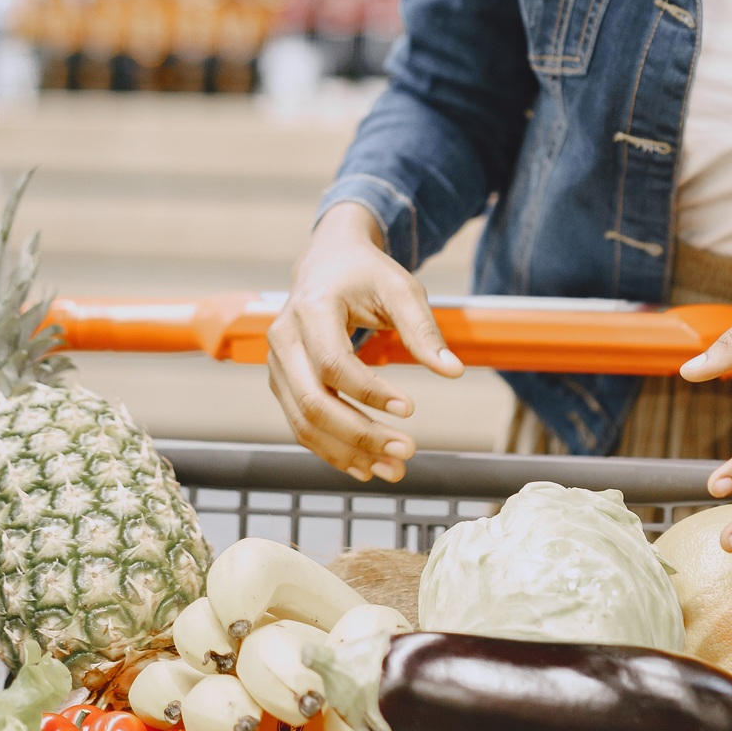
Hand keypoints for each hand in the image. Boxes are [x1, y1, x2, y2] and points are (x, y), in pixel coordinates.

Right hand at [267, 203, 462, 483]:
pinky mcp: (283, 383)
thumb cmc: (366, 274)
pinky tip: (365, 466)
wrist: (327, 262)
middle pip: (313, 402)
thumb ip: (424, 330)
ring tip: (392, 469)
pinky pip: (302, 425)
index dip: (370, 392)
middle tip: (406, 452)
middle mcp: (284, 339)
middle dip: (360, 434)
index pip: (334, 364)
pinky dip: (332, 450)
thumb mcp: (401, 289)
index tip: (410, 409)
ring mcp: (278, 364)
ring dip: (347, 452)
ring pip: (304, 422)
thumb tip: (453, 372)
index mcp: (311, 309)